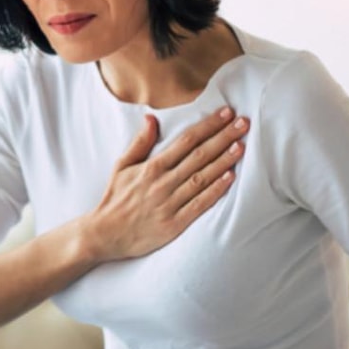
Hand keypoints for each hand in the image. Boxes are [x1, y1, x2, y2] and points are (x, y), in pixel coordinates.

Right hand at [83, 106, 247, 261]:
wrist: (105, 234)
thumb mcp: (122, 167)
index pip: (185, 141)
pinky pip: (199, 205)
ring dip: (223, 161)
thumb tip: (152, 119)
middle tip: (243, 124)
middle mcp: (162, 183)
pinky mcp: (174, 224)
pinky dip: (215, 191)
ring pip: (201, 178)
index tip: (226, 113)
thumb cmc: (115, 199)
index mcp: (152, 167)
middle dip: (223, 138)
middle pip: (198, 156)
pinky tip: (230, 179)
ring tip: (241, 146)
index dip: (208, 126)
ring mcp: (169, 203)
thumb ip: (140, 143)